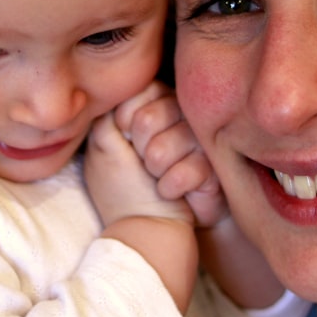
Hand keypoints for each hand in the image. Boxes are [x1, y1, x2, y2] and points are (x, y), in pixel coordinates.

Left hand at [114, 82, 228, 227]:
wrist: (151, 226)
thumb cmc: (125, 184)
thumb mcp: (103, 145)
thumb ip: (106, 114)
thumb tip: (122, 100)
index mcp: (154, 102)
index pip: (142, 90)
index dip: (126, 119)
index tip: (125, 140)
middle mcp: (181, 114)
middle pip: (150, 117)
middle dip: (139, 149)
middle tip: (144, 164)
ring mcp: (199, 139)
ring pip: (167, 145)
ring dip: (154, 170)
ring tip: (156, 178)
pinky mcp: (213, 165)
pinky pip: (187, 170)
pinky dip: (170, 187)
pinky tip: (170, 192)